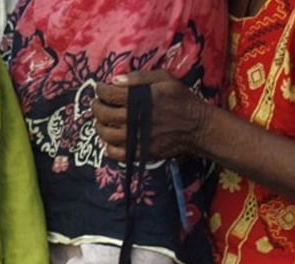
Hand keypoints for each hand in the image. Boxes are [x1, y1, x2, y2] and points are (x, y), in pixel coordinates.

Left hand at [93, 70, 211, 162]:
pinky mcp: (140, 153)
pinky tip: (111, 140)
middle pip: (103, 114)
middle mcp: (135, 119)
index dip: (100, 90)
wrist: (198, 127)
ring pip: (106, 134)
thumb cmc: (182, 100)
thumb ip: (139, 78)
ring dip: (99, 126)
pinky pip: (115, 154)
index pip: (109, 94)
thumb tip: (115, 79)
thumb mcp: (165, 79)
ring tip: (102, 121)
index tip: (100, 88)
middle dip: (96, 107)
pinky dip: (108, 148)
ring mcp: (137, 138)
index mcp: (140, 99)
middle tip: (97, 104)